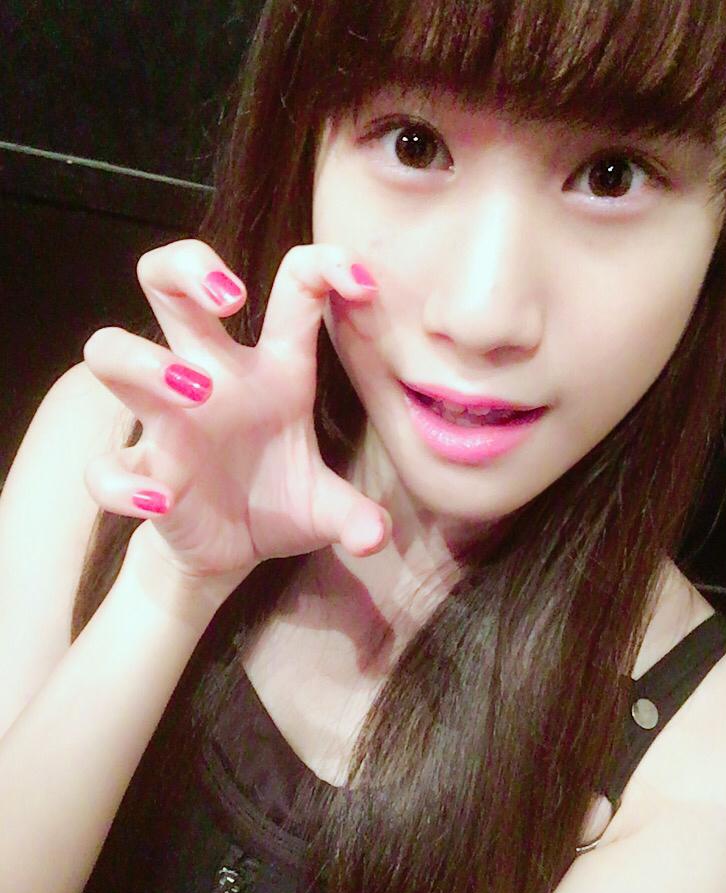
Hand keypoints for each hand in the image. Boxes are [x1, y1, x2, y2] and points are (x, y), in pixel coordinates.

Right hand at [83, 239, 390, 586]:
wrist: (229, 551)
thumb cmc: (278, 503)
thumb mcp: (327, 508)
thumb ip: (356, 515)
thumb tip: (376, 537)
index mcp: (274, 371)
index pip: (292, 288)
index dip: (325, 264)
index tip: (361, 284)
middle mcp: (212, 379)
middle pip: (166, 281)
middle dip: (187, 266)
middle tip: (231, 299)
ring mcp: (167, 420)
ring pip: (110, 352)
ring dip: (147, 363)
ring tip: (197, 393)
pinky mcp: (139, 471)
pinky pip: (105, 467)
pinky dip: (126, 483)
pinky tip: (163, 502)